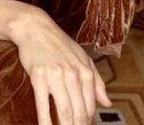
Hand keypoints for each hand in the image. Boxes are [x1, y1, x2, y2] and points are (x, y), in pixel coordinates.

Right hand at [9, 9, 110, 124]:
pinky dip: (45, 122)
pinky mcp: (38, 77)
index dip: (87, 123)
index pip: (90, 106)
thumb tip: (107, 103)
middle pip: (78, 112)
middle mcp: (73, 74)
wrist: (36, 28)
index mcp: (85, 71)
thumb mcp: (82, 58)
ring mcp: (55, 76)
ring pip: (64, 111)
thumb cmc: (59, 44)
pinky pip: (43, 105)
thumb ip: (96, 81)